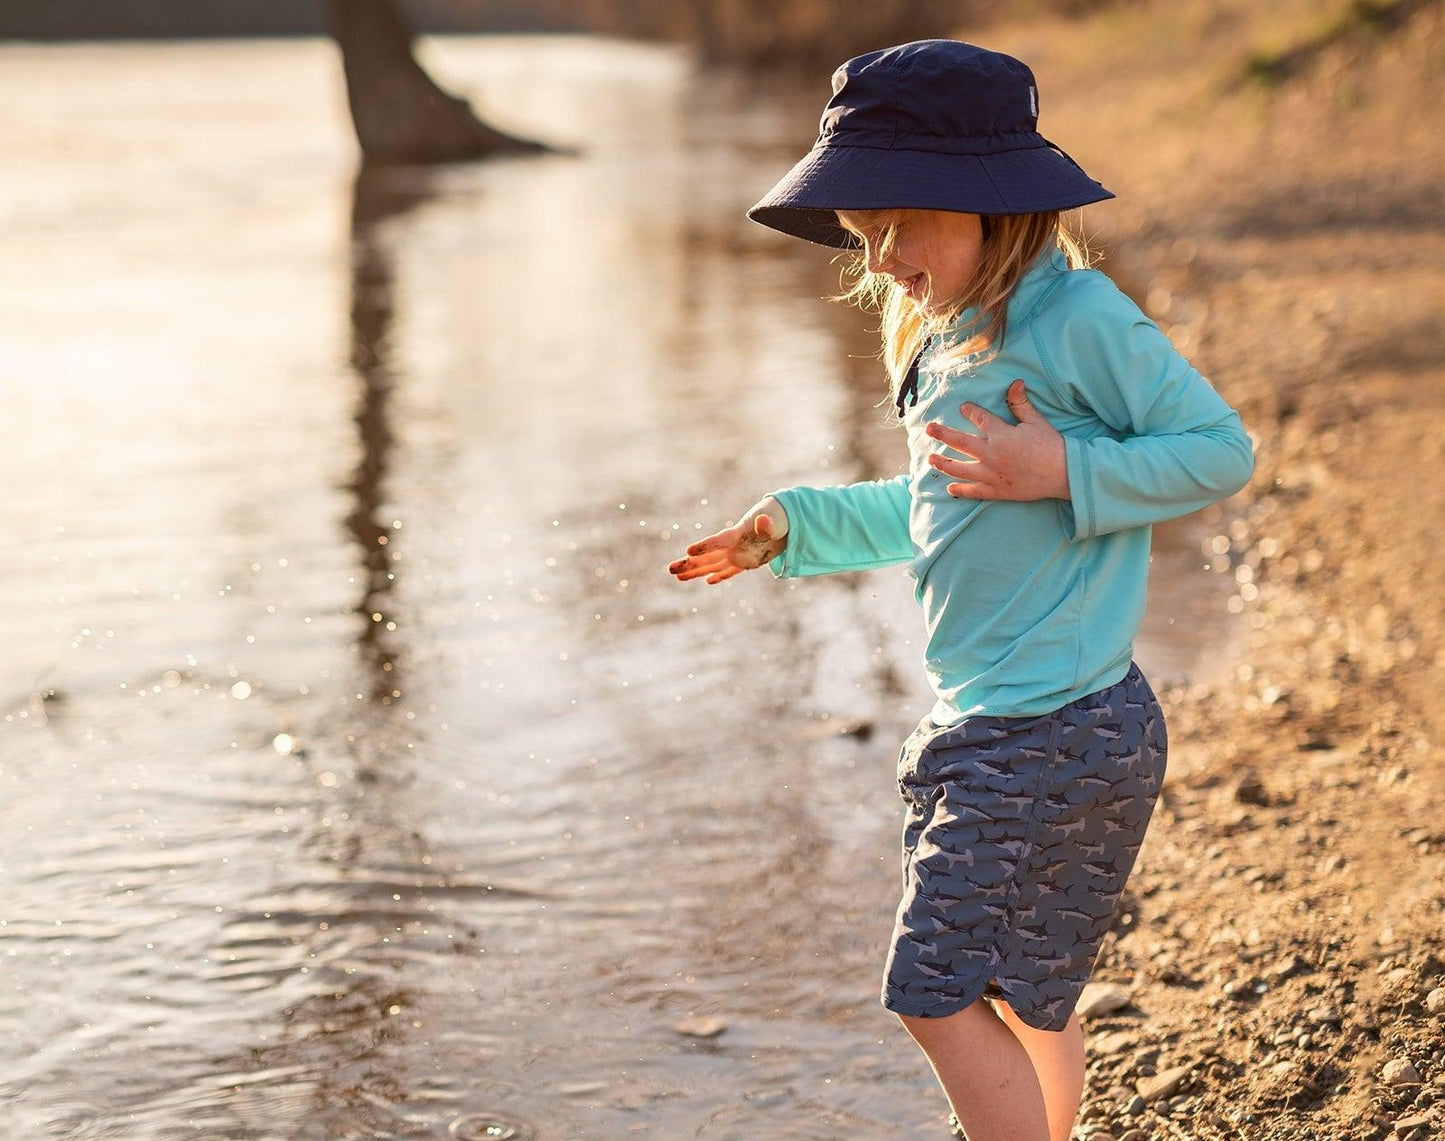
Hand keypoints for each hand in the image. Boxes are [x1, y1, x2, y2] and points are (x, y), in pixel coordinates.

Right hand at [667, 506, 786, 584]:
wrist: (784, 520)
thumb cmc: (778, 518)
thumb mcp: (775, 521)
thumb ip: (767, 525)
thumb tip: (762, 521)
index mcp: (739, 534)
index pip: (719, 541)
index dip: (705, 546)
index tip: (688, 551)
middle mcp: (734, 545)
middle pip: (707, 556)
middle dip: (689, 563)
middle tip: (669, 569)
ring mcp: (738, 553)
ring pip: (713, 565)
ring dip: (696, 571)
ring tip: (677, 576)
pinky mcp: (746, 561)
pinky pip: (730, 570)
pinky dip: (720, 576)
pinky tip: (707, 581)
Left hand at [925, 379, 1069, 500]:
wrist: (1064, 474)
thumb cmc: (1051, 446)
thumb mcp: (1036, 421)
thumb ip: (1020, 403)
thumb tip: (1015, 382)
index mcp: (1000, 434)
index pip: (979, 419)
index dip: (970, 411)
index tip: (963, 407)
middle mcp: (991, 454)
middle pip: (960, 442)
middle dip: (942, 433)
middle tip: (929, 428)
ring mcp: (991, 474)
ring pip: (960, 468)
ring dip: (943, 463)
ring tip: (931, 458)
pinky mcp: (997, 490)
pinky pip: (974, 491)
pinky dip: (960, 491)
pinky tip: (950, 488)